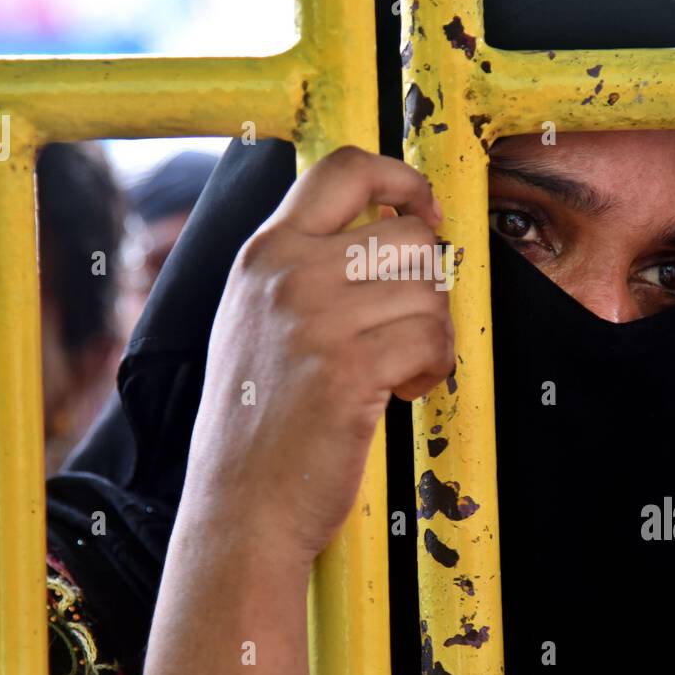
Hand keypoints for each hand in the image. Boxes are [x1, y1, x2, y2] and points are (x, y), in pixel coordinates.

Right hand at [183, 146, 452, 567]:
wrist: (239, 506)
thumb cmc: (257, 419)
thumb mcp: (255, 317)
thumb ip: (304, 264)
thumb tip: (390, 225)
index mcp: (264, 252)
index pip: (344, 168)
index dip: (401, 179)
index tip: (423, 212)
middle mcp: (287, 273)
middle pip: (410, 235)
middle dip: (428, 284)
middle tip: (407, 325)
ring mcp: (316, 319)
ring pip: (429, 290)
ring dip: (433, 333)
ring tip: (398, 367)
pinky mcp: (349, 368)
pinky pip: (432, 339)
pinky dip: (434, 369)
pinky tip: (400, 391)